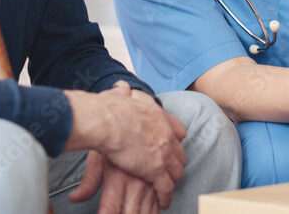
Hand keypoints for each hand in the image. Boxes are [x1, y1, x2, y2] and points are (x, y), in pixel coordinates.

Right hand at [64, 82, 186, 208]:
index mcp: (159, 117)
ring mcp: (164, 153)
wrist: (107, 121)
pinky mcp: (157, 170)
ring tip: (167, 188)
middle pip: (180, 153)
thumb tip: (120, 86)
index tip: (171, 144)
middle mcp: (166, 134)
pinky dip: (166, 196)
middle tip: (169, 169)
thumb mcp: (119, 96)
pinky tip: (164, 202)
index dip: (176, 139)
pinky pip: (166, 187)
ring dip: (172, 180)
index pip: (179, 130)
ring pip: (177, 171)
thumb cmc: (108, 108)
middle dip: (176, 162)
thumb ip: (122, 93)